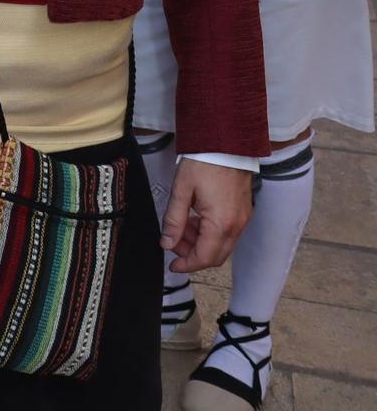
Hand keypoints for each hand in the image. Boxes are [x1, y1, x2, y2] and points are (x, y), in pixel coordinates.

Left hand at [164, 158, 253, 272]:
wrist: (226, 144)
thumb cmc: (203, 164)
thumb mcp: (181, 191)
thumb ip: (173, 220)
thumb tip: (166, 244)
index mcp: (221, 223)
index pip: (205, 257)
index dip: (187, 265)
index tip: (173, 266)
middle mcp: (237, 226)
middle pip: (216, 256)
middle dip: (192, 254)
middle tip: (172, 243)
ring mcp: (243, 219)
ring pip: (222, 245)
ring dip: (200, 243)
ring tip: (180, 227)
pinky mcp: (243, 212)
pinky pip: (228, 233)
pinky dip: (210, 233)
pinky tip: (194, 219)